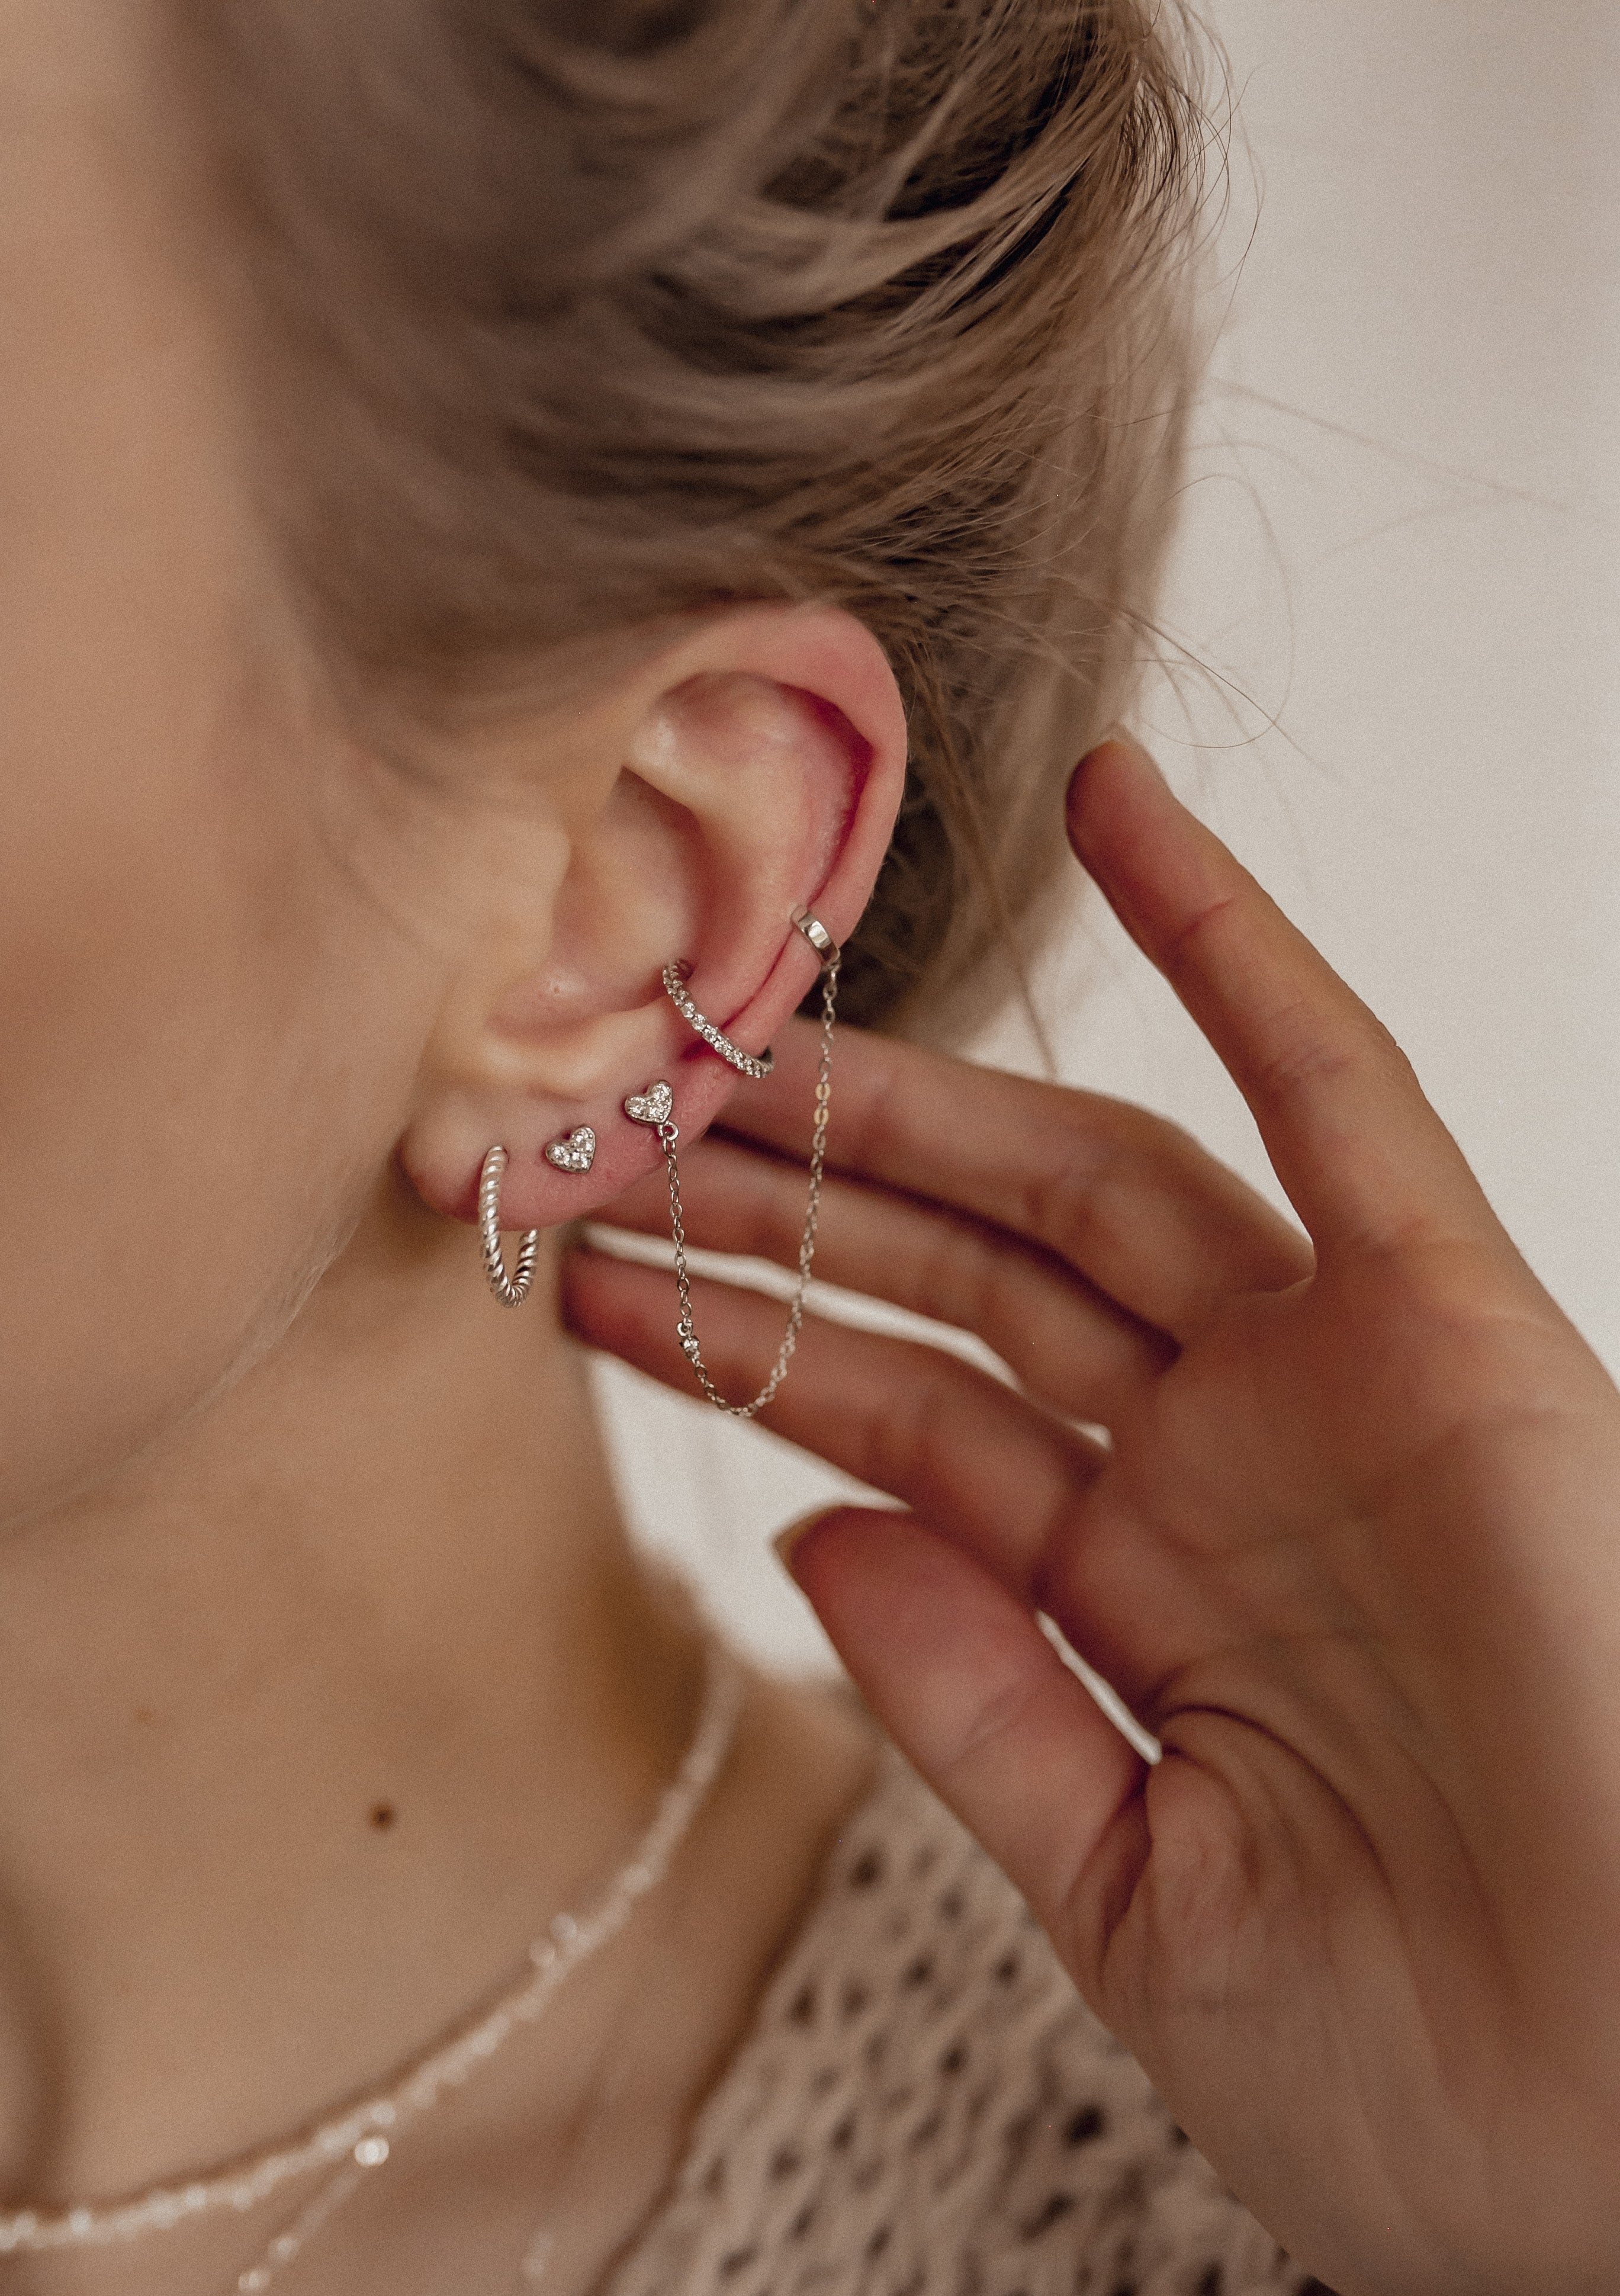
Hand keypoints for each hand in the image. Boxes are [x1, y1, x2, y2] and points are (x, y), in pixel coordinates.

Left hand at [564, 735, 1619, 2295]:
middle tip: (604, 1112)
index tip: (580, 1261)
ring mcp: (1331, 1386)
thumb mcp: (1129, 1898)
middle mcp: (1216, 1463)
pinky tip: (1123, 807)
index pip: (892, 1409)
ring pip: (1090, 1178)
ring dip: (920, 1093)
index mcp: (1130, 1591)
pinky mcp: (1456, 1333)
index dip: (737, 1329)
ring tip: (740, 1020)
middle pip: (961, 1270)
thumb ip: (972, 1701)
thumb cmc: (1412, 2075)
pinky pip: (1342, 1102)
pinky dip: (1243, 949)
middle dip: (787, 1190)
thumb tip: (810, 1525)